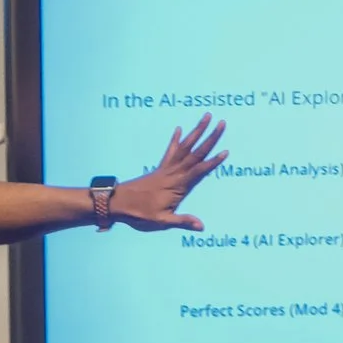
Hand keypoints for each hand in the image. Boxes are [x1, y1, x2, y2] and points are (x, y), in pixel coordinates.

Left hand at [108, 115, 228, 231]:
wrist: (117, 202)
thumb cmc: (139, 214)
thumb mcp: (161, 221)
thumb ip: (182, 221)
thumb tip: (201, 226)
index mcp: (177, 186)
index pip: (198, 171)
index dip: (212, 162)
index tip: (225, 151)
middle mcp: (173, 173)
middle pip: (195, 153)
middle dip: (210, 138)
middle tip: (221, 123)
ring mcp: (166, 169)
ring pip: (185, 147)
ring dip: (196, 132)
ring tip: (206, 117)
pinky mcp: (159, 168)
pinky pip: (169, 151)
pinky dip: (175, 140)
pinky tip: (179, 129)